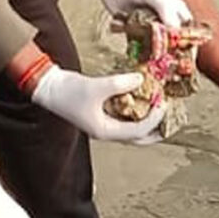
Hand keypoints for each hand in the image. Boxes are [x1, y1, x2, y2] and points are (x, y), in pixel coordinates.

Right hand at [30, 66, 166, 144]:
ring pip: (131, 128)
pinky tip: (142, 99)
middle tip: (170, 120)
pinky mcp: (101, 113)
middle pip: (137, 138)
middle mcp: (106, 130)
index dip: (154, 118)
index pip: (137, 130)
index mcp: (105, 131)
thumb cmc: (68, 91)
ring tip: (160, 110)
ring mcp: (103, 122)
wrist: (47, 87)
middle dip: (155, 131)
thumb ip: (120, 84)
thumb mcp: (97, 87)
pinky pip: (124, 116)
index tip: (163, 103)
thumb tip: (141, 79)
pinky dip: (135, 111)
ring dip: (147, 121)